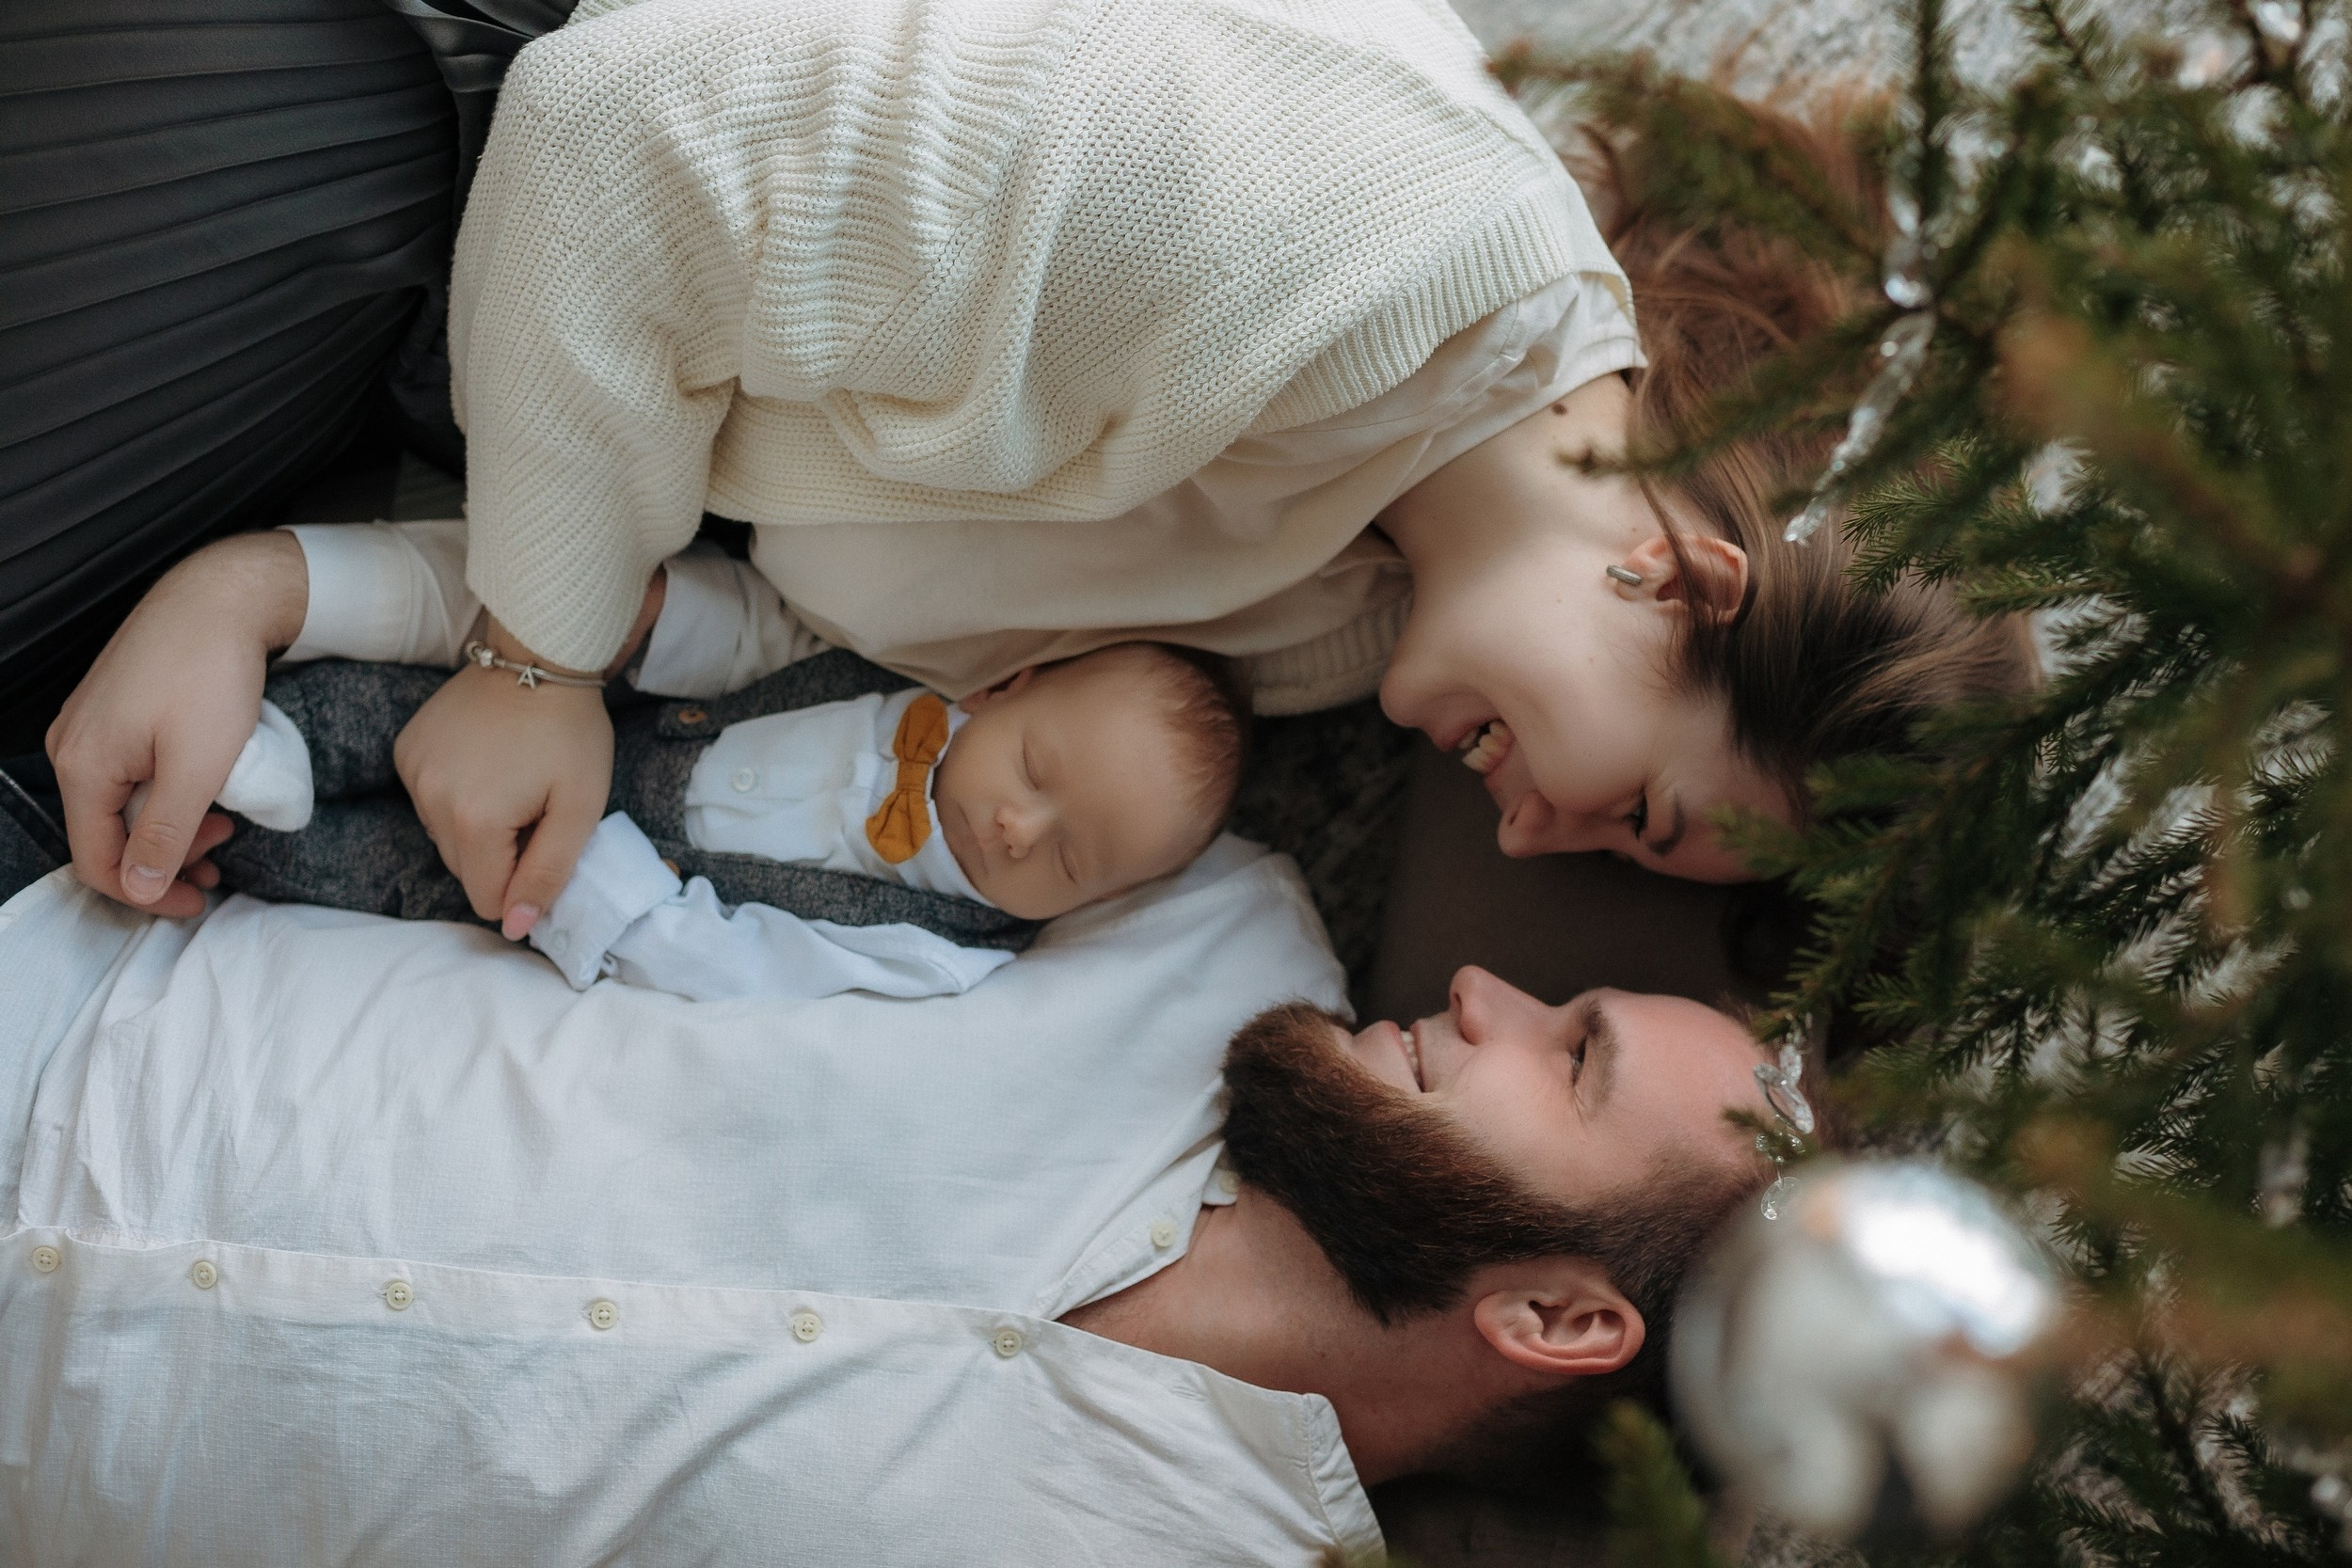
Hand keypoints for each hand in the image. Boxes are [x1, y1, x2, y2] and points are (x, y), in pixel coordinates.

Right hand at [46, 531, 307, 916]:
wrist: (219, 597)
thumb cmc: (211, 674)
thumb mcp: (198, 767)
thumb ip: (165, 833)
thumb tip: (141, 890)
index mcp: (82, 766)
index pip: (97, 861)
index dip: (149, 894)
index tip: (202, 900)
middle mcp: (72, 748)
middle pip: (106, 835)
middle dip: (164, 857)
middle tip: (223, 851)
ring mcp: (89, 727)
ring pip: (120, 805)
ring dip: (169, 827)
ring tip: (222, 824)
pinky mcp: (114, 712)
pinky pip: (129, 774)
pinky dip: (165, 795)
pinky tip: (204, 791)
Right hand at [394, 620, 613, 935]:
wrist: (539, 656)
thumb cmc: (571, 733)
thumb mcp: (580, 809)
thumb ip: (548, 873)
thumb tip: (516, 927)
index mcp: (475, 821)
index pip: (486, 897)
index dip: (521, 886)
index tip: (545, 847)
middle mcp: (430, 801)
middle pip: (464, 869)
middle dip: (501, 856)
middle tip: (535, 809)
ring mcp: (412, 773)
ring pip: (444, 836)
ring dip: (477, 827)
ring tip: (513, 782)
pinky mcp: (405, 749)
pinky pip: (429, 799)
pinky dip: (455, 795)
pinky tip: (485, 763)